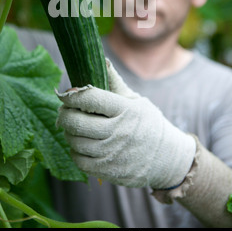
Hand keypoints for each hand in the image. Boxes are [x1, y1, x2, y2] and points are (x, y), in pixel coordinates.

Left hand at [57, 60, 195, 188]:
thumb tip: (102, 60)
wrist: (168, 159)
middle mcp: (118, 131)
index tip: (65, 94)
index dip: (72, 95)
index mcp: (125, 109)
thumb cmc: (148, 124)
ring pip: (75, 141)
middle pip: (77, 121)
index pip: (90, 98)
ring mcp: (113, 153)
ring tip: (72, 127)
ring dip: (68, 133)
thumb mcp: (136, 100)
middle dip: (63, 114)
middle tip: (63, 111)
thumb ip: (115, 82)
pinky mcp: (109, 171)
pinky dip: (75, 151)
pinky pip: (80, 161)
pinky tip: (80, 144)